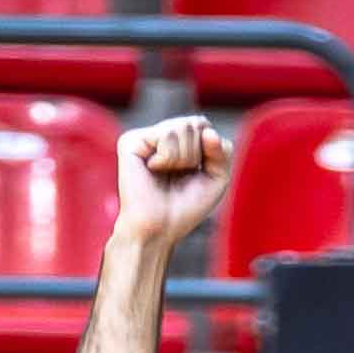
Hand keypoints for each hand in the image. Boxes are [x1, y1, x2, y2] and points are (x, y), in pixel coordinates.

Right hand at [113, 114, 231, 250]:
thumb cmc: (185, 208)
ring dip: (182, 159)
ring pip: (182, 127)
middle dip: (195, 155)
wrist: (159, 230)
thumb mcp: (217, 179)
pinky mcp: (131, 141)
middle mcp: (161, 135)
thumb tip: (207, 130)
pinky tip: (153, 170)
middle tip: (179, 176)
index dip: (210, 149)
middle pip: (196, 123)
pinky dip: (167, 158)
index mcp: (179, 142)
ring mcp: (145, 136)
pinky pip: (165, 135)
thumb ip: (223, 151)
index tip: (197, 173)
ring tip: (165, 175)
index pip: (204, 125)